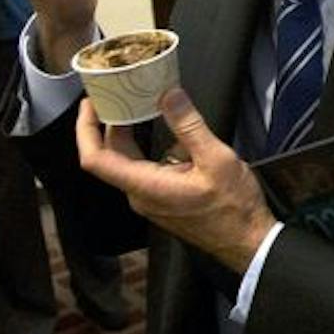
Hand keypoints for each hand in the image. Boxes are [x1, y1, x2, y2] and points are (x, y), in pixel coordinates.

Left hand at [77, 87, 274, 273]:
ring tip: (137, 103)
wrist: (247, 241)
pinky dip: (145, 145)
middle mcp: (140, 195)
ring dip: (129, 132)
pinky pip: (143, 168)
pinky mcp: (160, 199)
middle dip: (109, 122)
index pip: (96, 159)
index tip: (91, 103)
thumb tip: (168, 95)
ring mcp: (149, 199)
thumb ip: (189, 126)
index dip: (85, 128)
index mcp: (146, 187)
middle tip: (115, 92)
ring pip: (127, 160)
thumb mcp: (216, 160)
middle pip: (110, 155)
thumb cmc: (234, 208)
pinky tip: (162, 128)